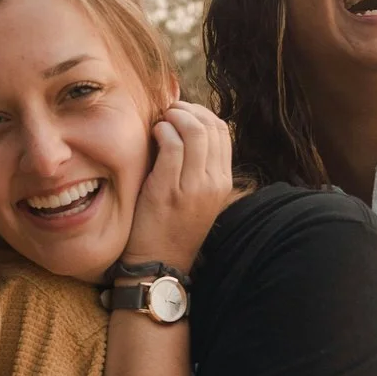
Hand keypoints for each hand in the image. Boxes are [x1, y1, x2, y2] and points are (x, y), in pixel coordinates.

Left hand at [123, 100, 234, 274]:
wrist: (159, 264)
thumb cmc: (171, 229)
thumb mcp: (195, 198)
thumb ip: (197, 168)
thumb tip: (186, 132)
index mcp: (223, 182)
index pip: (223, 131)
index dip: (202, 114)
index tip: (182, 113)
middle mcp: (214, 182)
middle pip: (211, 126)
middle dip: (188, 110)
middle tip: (168, 111)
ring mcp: (193, 186)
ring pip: (194, 131)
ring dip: (174, 117)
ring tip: (160, 122)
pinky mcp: (170, 189)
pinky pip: (172, 145)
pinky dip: (162, 131)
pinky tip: (153, 134)